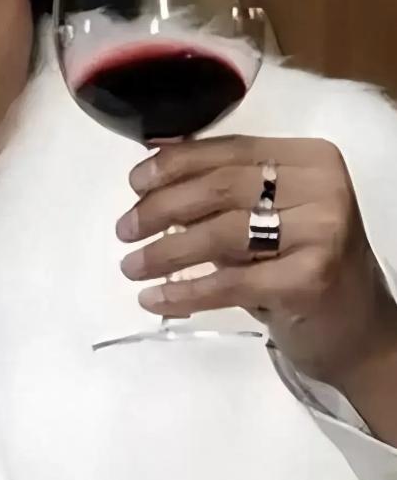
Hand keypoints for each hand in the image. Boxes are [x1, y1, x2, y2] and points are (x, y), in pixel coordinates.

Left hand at [116, 135, 396, 385]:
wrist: (356, 330)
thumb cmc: (300, 265)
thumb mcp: (268, 214)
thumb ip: (220, 184)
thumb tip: (152, 156)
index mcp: (309, 159)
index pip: (229, 149)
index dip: (174, 164)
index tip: (134, 183)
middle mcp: (321, 187)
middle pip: (219, 187)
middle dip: (160, 208)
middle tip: (124, 230)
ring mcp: (322, 232)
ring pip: (219, 234)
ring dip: (164, 252)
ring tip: (132, 266)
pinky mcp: (311, 279)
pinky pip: (229, 282)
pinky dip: (184, 292)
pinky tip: (154, 299)